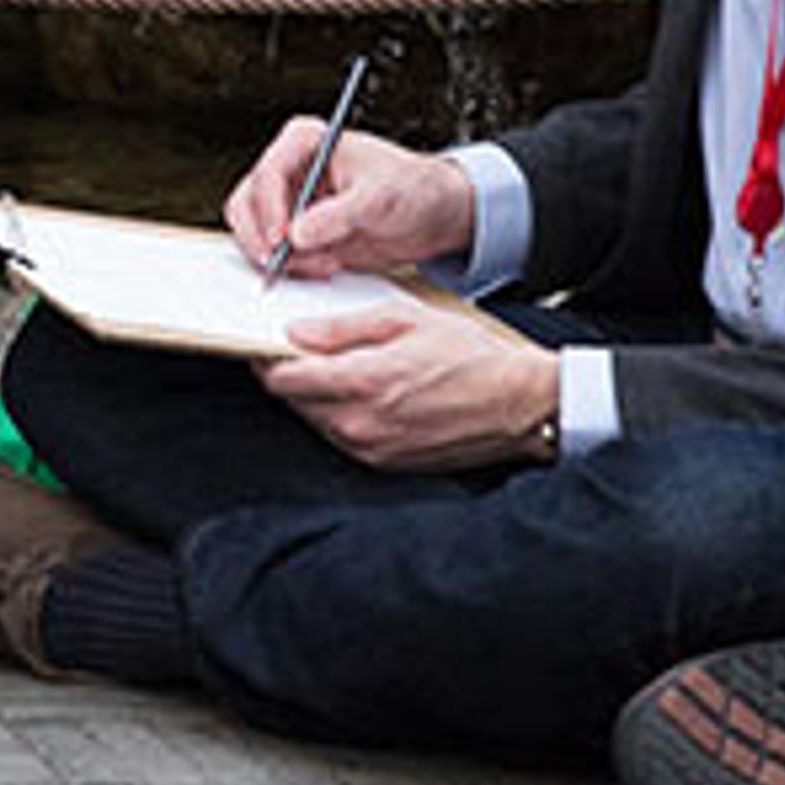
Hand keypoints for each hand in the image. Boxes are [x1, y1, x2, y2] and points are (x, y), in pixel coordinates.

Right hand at [221, 122, 474, 279]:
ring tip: (322, 264)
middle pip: (247, 204)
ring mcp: (289, 201)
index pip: (268, 173)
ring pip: (252, 232)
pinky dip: (290, 267)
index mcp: (306, 141)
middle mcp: (290, 168)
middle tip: (287, 263)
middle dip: (265, 239)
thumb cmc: (410, 188)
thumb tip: (298, 234)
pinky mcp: (295, 230)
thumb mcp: (380, 198)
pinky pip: (271, 252)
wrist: (429, 214)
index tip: (283, 241)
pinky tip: (323, 267)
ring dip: (279, 257)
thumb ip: (339, 215)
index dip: (269, 211)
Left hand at [257, 307, 556, 472]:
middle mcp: (359, 423)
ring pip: (316, 422)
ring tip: (342, 372)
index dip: (267, 360)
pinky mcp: (385, 464)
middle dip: (291, 377)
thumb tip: (297, 334)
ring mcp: (371, 449)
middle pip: (294, 403)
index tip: (267, 346)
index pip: (283, 379)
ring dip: (316, 398)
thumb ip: (343, 329)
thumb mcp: (405, 320)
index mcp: (361, 382)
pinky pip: (343, 439)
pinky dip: (342, 417)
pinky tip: (365, 396)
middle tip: (305, 353)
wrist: (517, 406)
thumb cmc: (471, 358)